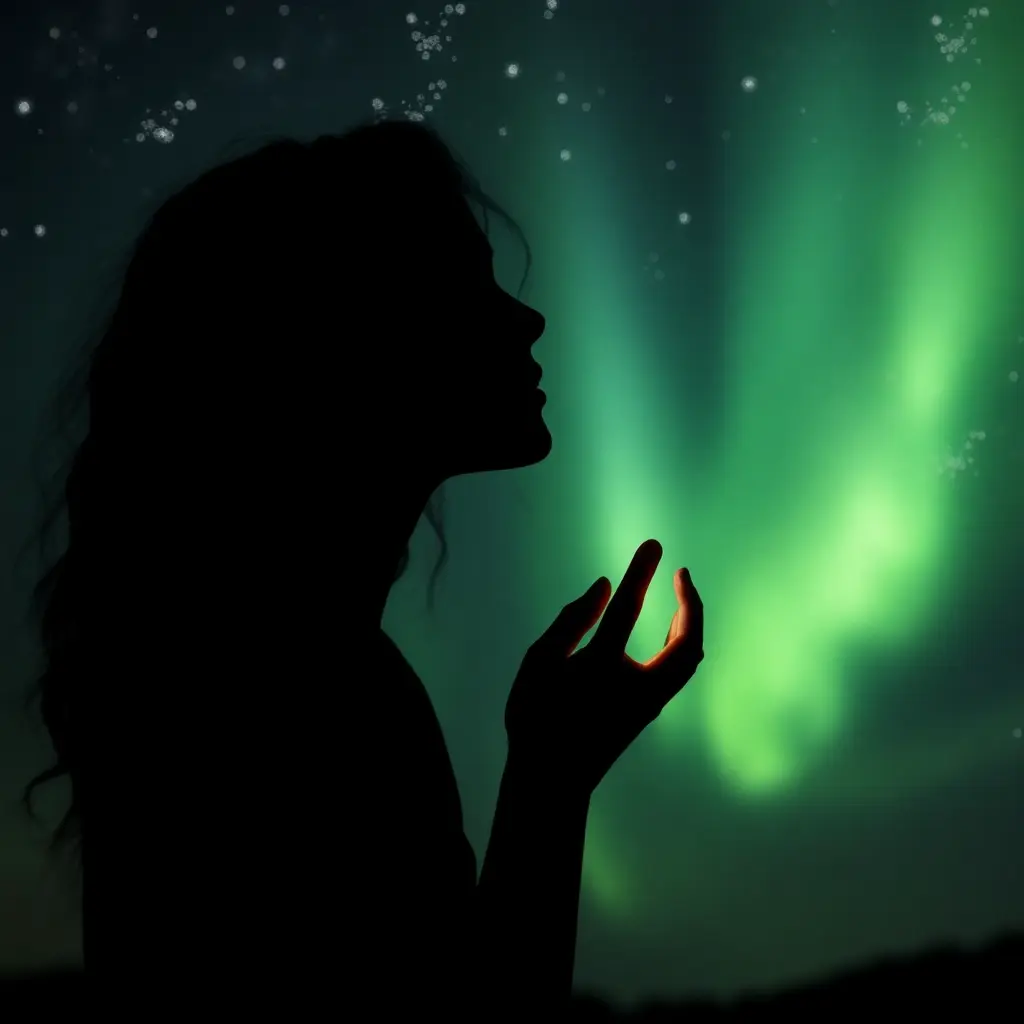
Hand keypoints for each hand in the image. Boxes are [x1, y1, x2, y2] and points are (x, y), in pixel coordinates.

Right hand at [504, 539, 704, 797]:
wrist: (551, 779)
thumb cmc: (536, 717)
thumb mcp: (538, 663)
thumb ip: (570, 621)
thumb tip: (603, 586)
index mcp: (600, 668)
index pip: (628, 610)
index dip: (641, 574)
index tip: (654, 545)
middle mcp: (635, 687)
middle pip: (686, 641)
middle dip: (691, 604)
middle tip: (681, 575)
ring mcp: (649, 704)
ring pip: (689, 660)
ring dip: (691, 625)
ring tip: (680, 599)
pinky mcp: (649, 713)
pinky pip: (679, 672)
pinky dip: (682, 644)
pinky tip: (670, 634)